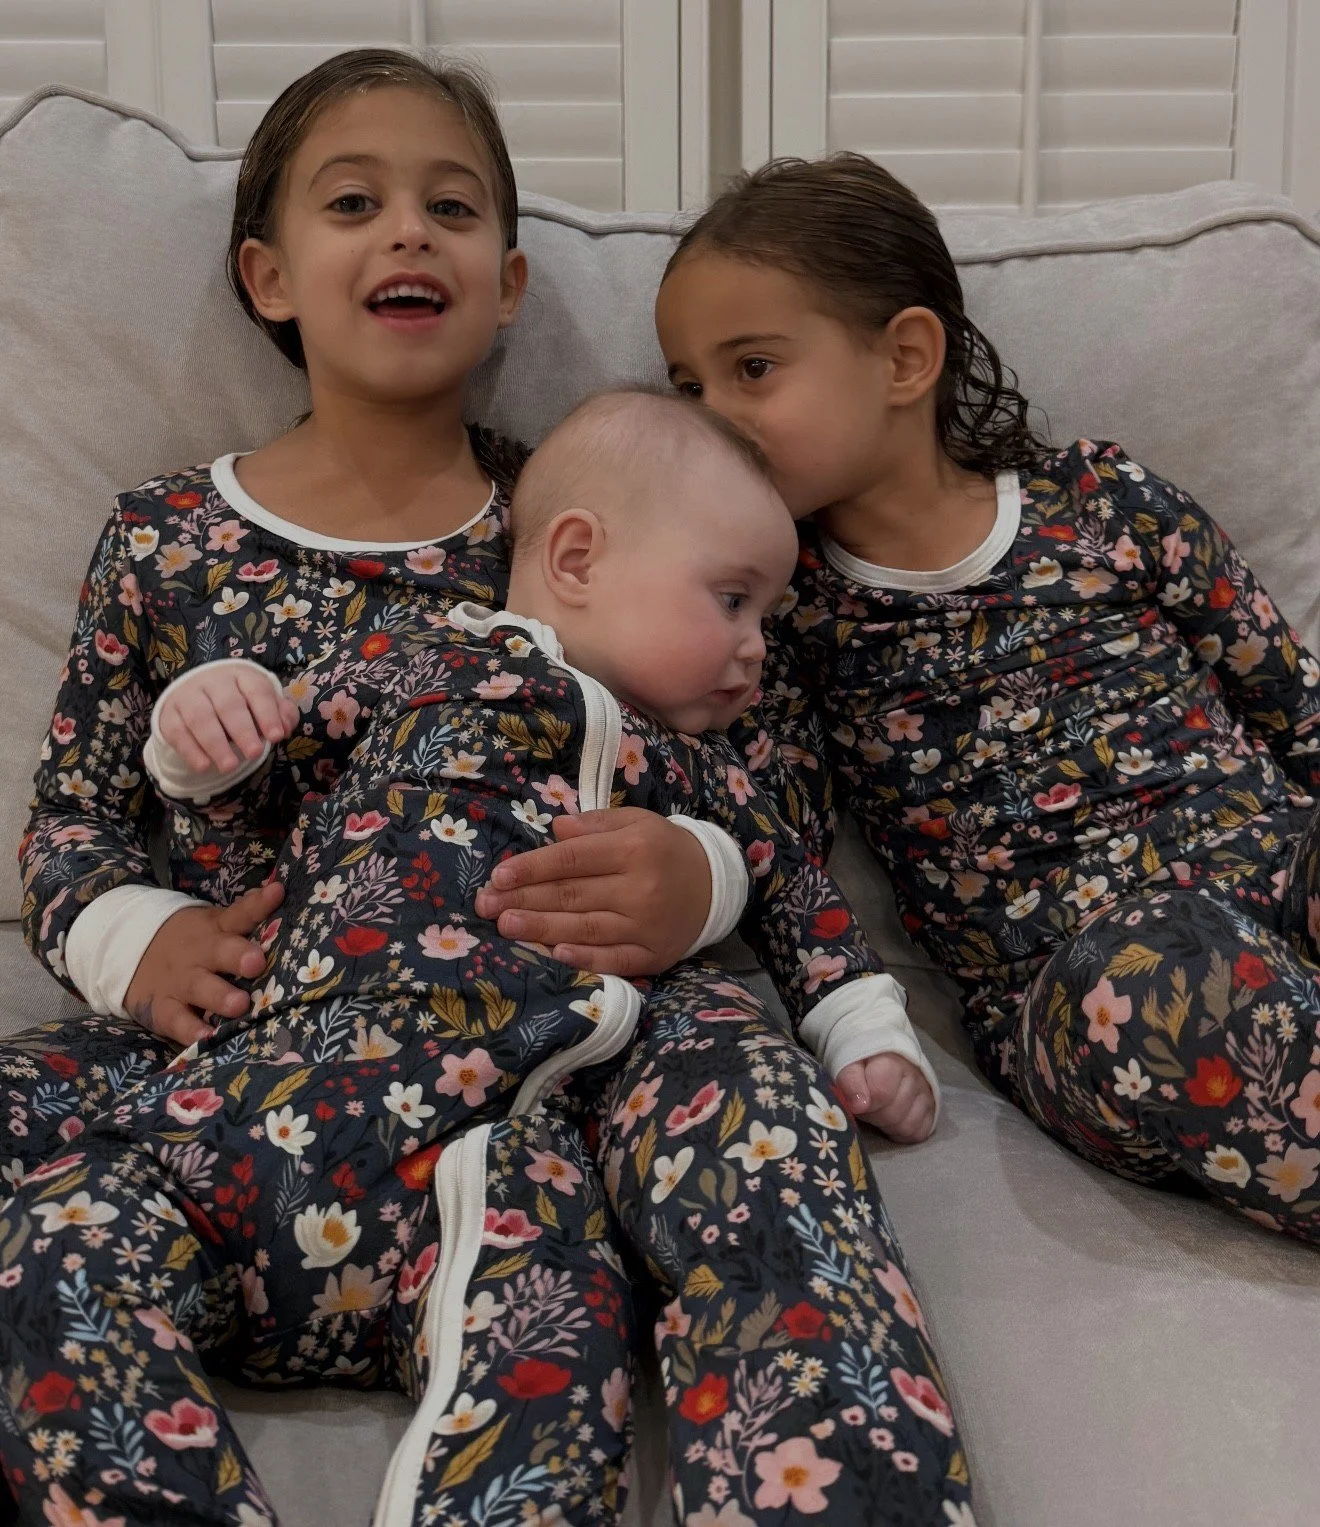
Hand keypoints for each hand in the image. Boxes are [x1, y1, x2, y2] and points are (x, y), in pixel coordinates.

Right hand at [123, 880, 284, 1045]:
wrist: (128, 951)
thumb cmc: (192, 942)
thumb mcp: (214, 924)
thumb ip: (245, 914)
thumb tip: (279, 891)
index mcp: (217, 929)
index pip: (241, 913)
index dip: (259, 904)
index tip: (278, 893)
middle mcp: (201, 954)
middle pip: (221, 951)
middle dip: (239, 956)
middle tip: (256, 962)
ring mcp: (181, 981)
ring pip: (201, 988)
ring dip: (220, 996)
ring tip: (240, 1005)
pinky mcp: (163, 1008)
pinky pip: (178, 1020)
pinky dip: (191, 1031)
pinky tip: (206, 1037)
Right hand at [157, 665, 298, 775]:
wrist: (197, 694)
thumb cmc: (240, 701)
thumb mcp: (263, 703)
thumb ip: (281, 714)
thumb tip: (285, 729)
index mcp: (241, 676)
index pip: (256, 690)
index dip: (267, 713)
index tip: (276, 737)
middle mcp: (213, 682)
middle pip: (228, 705)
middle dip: (243, 731)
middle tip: (255, 754)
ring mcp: (188, 696)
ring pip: (200, 718)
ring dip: (216, 744)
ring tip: (230, 766)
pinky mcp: (169, 714)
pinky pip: (177, 732)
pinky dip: (190, 751)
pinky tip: (204, 766)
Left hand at [473, 808, 709, 975]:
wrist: (715, 884)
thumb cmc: (665, 848)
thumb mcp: (636, 822)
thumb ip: (594, 825)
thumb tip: (555, 830)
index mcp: (633, 850)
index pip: (572, 860)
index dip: (532, 868)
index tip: (499, 876)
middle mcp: (639, 888)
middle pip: (572, 895)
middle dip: (524, 900)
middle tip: (486, 905)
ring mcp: (645, 926)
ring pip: (585, 928)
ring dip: (541, 929)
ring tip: (505, 926)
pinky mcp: (653, 954)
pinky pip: (613, 959)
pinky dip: (584, 958)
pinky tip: (555, 954)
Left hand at [836, 1053, 935, 1143]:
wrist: (885, 1058)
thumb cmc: (864, 1064)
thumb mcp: (849, 1065)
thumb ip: (850, 1081)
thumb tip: (859, 1105)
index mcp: (892, 1062)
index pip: (881, 1093)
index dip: (863, 1103)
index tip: (856, 1101)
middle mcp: (914, 1077)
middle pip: (893, 1114)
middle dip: (873, 1115)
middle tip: (866, 1106)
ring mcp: (925, 1093)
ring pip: (906, 1126)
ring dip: (887, 1125)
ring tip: (879, 1111)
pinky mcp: (932, 1108)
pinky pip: (918, 1133)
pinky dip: (902, 1133)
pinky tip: (892, 1121)